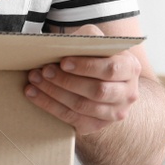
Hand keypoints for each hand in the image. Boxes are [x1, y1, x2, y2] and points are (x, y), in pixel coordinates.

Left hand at [24, 23, 141, 135]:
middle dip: (66, 81)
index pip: (110, 69)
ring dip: (54, 94)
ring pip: (82, 106)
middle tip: (43, 71)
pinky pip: (72, 119)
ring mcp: (114, 113)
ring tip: (34, 81)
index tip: (63, 62)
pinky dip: (50, 106)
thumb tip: (64, 43)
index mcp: (131, 68)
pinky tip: (34, 94)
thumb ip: (87, 39)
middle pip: (97, 91)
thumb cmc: (97, 57)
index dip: (86, 66)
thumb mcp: (97, 42)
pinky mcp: (98, 125)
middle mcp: (128, 93)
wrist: (107, 83)